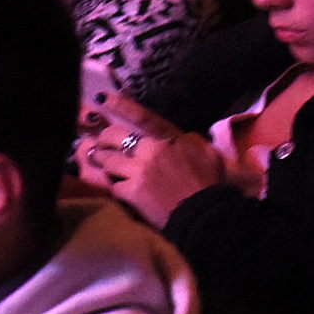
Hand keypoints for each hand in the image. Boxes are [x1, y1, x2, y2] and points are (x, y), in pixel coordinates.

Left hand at [78, 95, 225, 217]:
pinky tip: (122, 191)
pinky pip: (113, 185)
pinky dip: (117, 188)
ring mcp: (139, 171)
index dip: (121, 105)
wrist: (204, 215)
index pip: (142, 116)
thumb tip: (184, 137)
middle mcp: (152, 150)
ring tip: (107, 168)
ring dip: (106, 164)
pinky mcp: (132, 192)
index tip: (103, 98)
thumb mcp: (208, 154)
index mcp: (170, 138)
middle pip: (114, 136)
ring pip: (107, 160)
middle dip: (105, 140)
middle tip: (103, 146)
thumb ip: (191, 142)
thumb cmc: (210, 185)